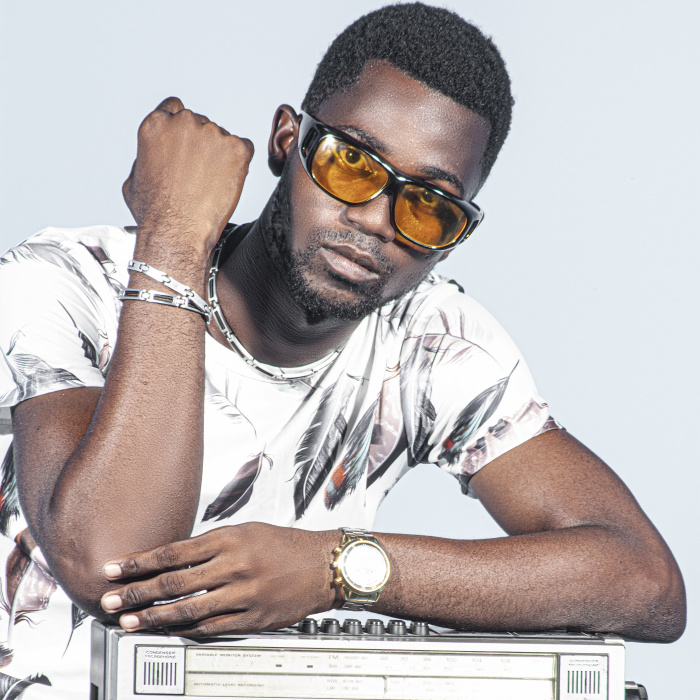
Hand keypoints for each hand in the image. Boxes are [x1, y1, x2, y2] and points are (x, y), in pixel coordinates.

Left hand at [100, 523, 339, 635]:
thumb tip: (174, 557)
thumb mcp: (247, 530)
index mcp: (230, 539)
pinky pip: (213, 628)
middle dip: (136, 592)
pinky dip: (187, 631)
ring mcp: (243, 594)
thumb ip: (211, 544)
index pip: (173, 551)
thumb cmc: (284, 544)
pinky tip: (168, 632)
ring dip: (154, 617)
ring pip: (189, 609)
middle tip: (109, 599)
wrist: (323, 565)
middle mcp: (234, 565)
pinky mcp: (253, 618)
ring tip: (129, 621)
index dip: (140, 562)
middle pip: (174, 582)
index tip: (115, 568)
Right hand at [122, 97, 253, 253]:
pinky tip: (227, 181)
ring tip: (211, 184)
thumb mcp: (134, 180)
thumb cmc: (155, 213)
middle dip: (202, 145)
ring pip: (222, 138)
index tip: (186, 142)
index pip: (175, 108)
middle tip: (200, 174)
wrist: (177, 231)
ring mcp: (213, 134)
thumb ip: (145, 159)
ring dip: (220, 155)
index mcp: (157, 125)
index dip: (182, 128)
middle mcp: (184, 122)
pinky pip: (245, 148)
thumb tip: (151, 159)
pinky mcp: (237, 148)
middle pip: (200, 123)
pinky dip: (240, 163)